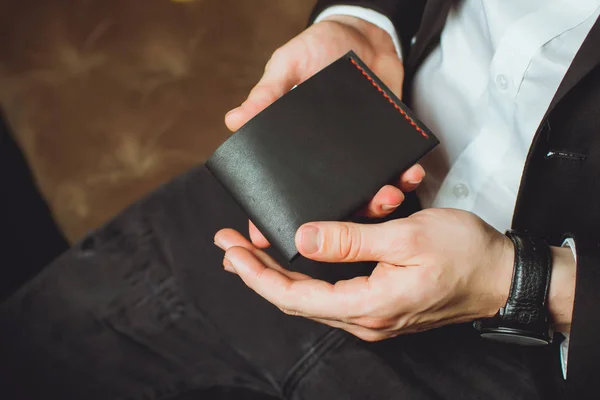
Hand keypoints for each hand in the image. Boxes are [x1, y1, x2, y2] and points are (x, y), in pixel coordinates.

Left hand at [214, 209, 516, 340]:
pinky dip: (301, 279)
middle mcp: (364, 319)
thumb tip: (303, 238)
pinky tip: (289, 264)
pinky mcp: (378, 307)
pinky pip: (327, 297)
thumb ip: (351, 239)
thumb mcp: (405, 236)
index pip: (293, 296)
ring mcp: (371, 317)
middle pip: (294, 300)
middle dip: (256, 272)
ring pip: (308, 300)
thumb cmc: (463, 253)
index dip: (256, 273)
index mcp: (368, 304)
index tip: (230, 249)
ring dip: (275, 276)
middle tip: (228, 245)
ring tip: (247, 254)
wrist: (500, 276)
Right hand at [224, 16, 423, 247]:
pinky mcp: (387, 148)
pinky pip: (397, 170)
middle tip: (345, 223)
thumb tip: (235, 119)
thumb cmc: (319, 48)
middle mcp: (328, 162)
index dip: (273, 212)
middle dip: (339, 219)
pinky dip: (406, 177)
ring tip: (387, 197)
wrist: (365, 35)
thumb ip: (268, 91)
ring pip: (366, 194)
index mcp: (299, 149)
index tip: (268, 235)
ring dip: (377, 202)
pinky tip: (410, 174)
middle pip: (330, 201)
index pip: (283, 187)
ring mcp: (359, 158)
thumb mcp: (288, 65)